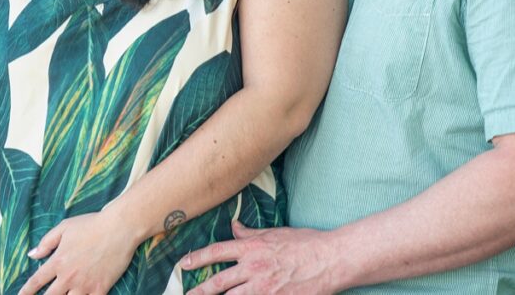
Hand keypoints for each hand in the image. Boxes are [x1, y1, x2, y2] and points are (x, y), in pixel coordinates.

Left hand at [18, 211, 141, 294]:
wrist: (119, 228)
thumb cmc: (91, 224)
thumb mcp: (64, 227)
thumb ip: (46, 242)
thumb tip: (32, 254)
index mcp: (58, 261)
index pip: (36, 281)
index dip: (26, 291)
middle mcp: (68, 276)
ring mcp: (84, 284)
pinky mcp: (100, 289)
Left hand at [183, 221, 338, 294]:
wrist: (330, 260)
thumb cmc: (305, 243)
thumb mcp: (275, 233)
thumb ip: (251, 232)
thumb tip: (234, 226)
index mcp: (252, 248)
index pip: (217, 252)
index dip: (198, 258)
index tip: (183, 264)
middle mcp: (254, 268)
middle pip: (219, 282)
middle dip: (200, 291)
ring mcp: (264, 288)